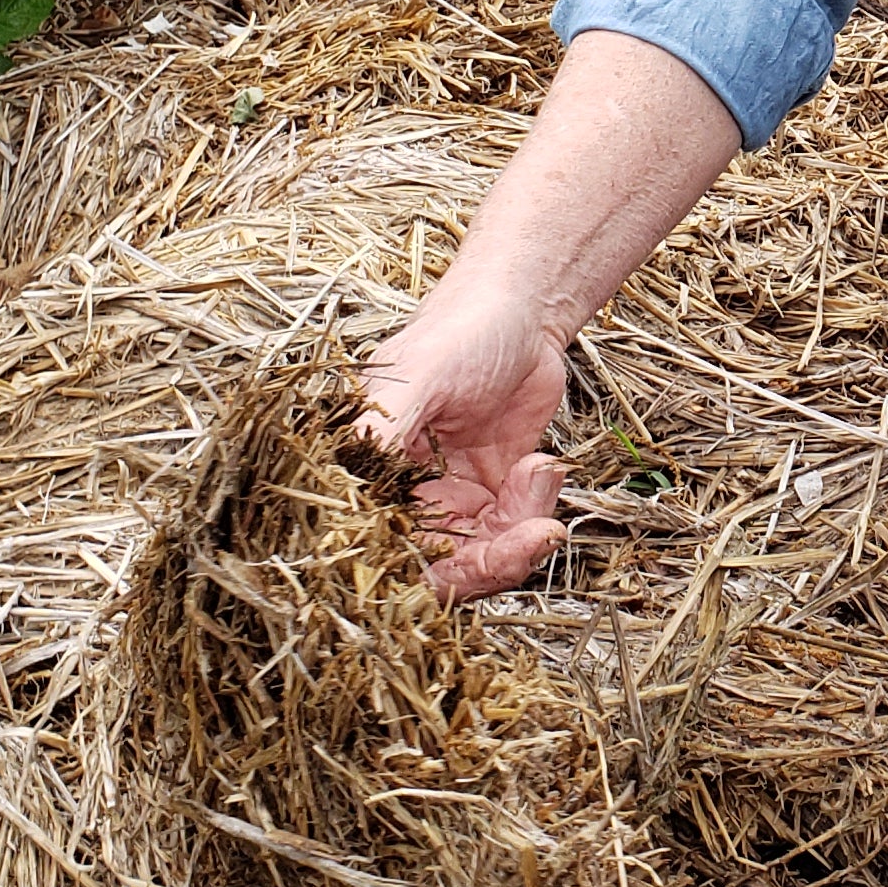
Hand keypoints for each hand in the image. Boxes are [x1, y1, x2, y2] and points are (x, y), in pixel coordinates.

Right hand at [357, 291, 569, 597]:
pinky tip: (541, 464)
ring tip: (539, 473)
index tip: (470, 561)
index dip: (417, 574)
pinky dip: (535, 509)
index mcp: (367, 474)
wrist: (521, 312)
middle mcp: (404, 496)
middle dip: (489, 563)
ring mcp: (452, 499)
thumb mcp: (417, 375)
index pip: (379, 550)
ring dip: (520, 536)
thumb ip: (382, 429)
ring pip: (481, 558)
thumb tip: (346, 484)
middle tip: (533, 535)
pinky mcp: (495, 495)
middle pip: (436, 570)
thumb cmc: (459, 330)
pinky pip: (514, 532)